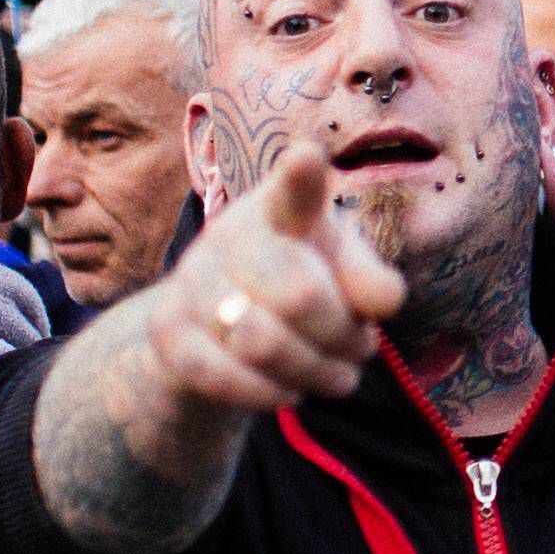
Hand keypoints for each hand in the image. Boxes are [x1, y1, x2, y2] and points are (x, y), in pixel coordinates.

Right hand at [147, 150, 403, 414]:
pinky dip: (268, 395)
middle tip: (362, 350)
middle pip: (300, 298)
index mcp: (282, 209)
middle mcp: (230, 234)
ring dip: (315, 373)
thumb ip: (369, 281)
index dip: (302, 177)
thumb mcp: (345, 275)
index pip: (294, 191)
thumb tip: (386, 300)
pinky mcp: (168, 329)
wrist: (221, 325)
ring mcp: (191, 280)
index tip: (308, 158)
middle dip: (344, 338)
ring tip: (336, 376)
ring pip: (262, 344)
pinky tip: (288, 392)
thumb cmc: (303, 283)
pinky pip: (220, 376)